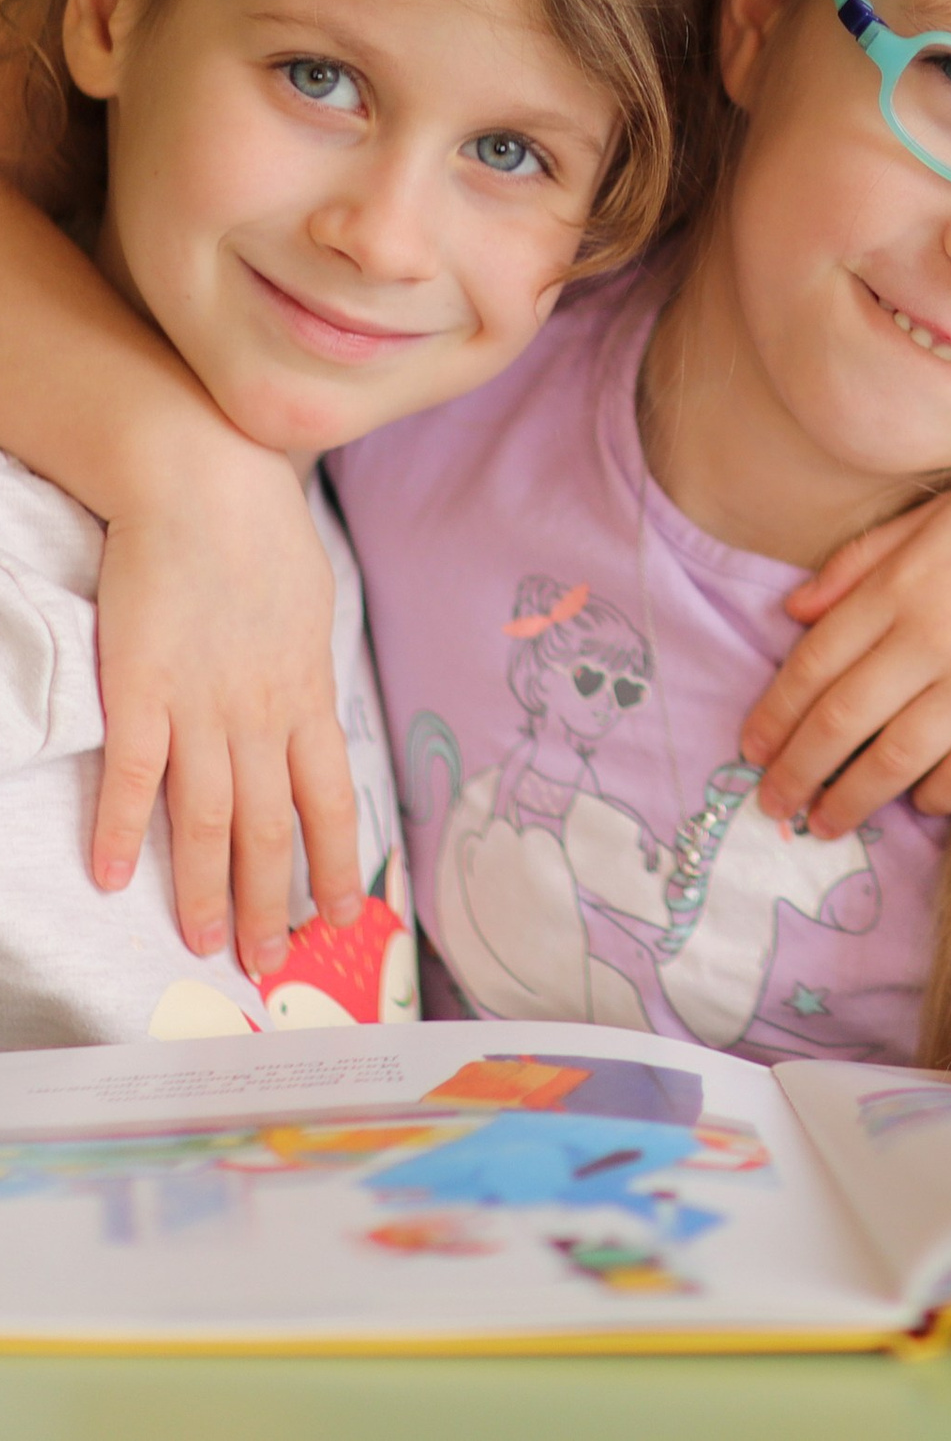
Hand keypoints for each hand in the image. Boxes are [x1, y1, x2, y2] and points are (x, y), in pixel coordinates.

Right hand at [93, 431, 361, 973]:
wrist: (205, 487)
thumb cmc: (263, 542)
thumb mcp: (311, 616)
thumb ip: (304, 676)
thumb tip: (309, 714)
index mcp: (307, 696)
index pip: (332, 801)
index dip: (337, 864)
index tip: (341, 915)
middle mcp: (261, 714)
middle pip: (270, 829)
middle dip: (271, 903)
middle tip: (267, 962)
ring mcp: (200, 706)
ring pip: (207, 819)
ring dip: (204, 889)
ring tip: (203, 944)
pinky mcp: (138, 689)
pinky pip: (131, 773)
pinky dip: (119, 828)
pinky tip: (111, 875)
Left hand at [741, 464, 950, 833]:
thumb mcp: (941, 516)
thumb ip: (863, 560)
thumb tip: (794, 612)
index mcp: (904, 582)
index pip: (814, 664)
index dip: (775, 714)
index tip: (751, 749)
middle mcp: (933, 635)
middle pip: (841, 722)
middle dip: (796, 773)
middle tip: (772, 804)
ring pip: (893, 760)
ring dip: (850, 800)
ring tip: (826, 822)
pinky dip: (931, 797)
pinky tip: (916, 804)